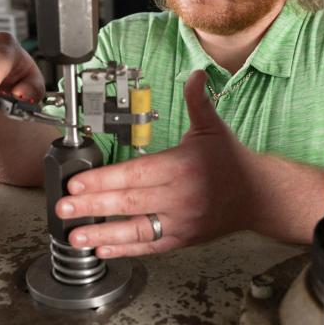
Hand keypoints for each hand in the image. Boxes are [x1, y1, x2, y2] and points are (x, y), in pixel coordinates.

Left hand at [55, 69, 258, 257]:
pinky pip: (149, 245)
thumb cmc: (231, 161)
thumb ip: (198, 102)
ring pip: (136, 229)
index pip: (136, 174)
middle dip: (93, 205)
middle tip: (63, 207)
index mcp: (181, 167)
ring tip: (74, 235)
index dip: (105, 179)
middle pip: (129, 202)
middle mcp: (180, 197)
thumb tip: (195, 75)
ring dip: (102, 233)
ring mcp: (181, 222)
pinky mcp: (182, 239)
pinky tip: (101, 248)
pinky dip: (124, 249)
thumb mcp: (214, 128)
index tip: (78, 182)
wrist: (259, 196)